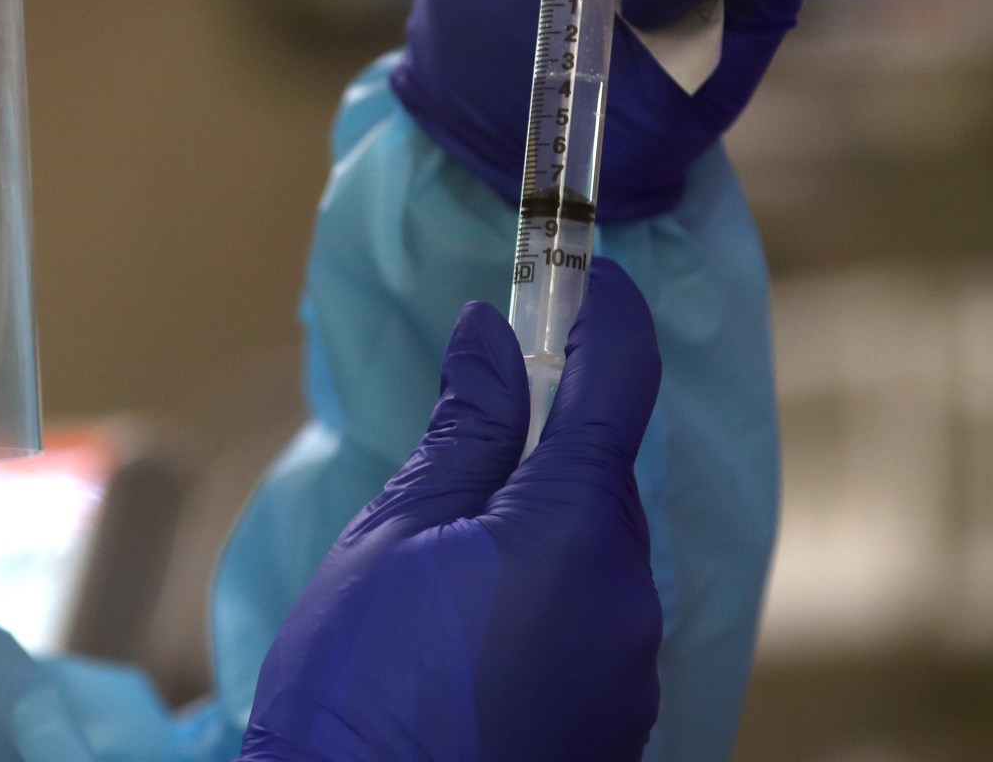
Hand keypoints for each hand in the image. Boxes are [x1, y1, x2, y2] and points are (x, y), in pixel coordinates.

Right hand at [242, 260, 662, 761]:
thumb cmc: (360, 695)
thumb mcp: (392, 540)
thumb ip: (462, 433)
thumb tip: (494, 338)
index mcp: (574, 530)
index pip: (621, 382)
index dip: (606, 314)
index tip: (585, 274)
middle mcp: (629, 596)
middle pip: (604, 477)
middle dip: (547, 443)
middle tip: (468, 433)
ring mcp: (631, 669)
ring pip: (598, 554)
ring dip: (540, 530)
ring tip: (440, 570)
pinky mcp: (617, 723)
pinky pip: (594, 624)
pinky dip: (546, 600)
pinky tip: (467, 635)